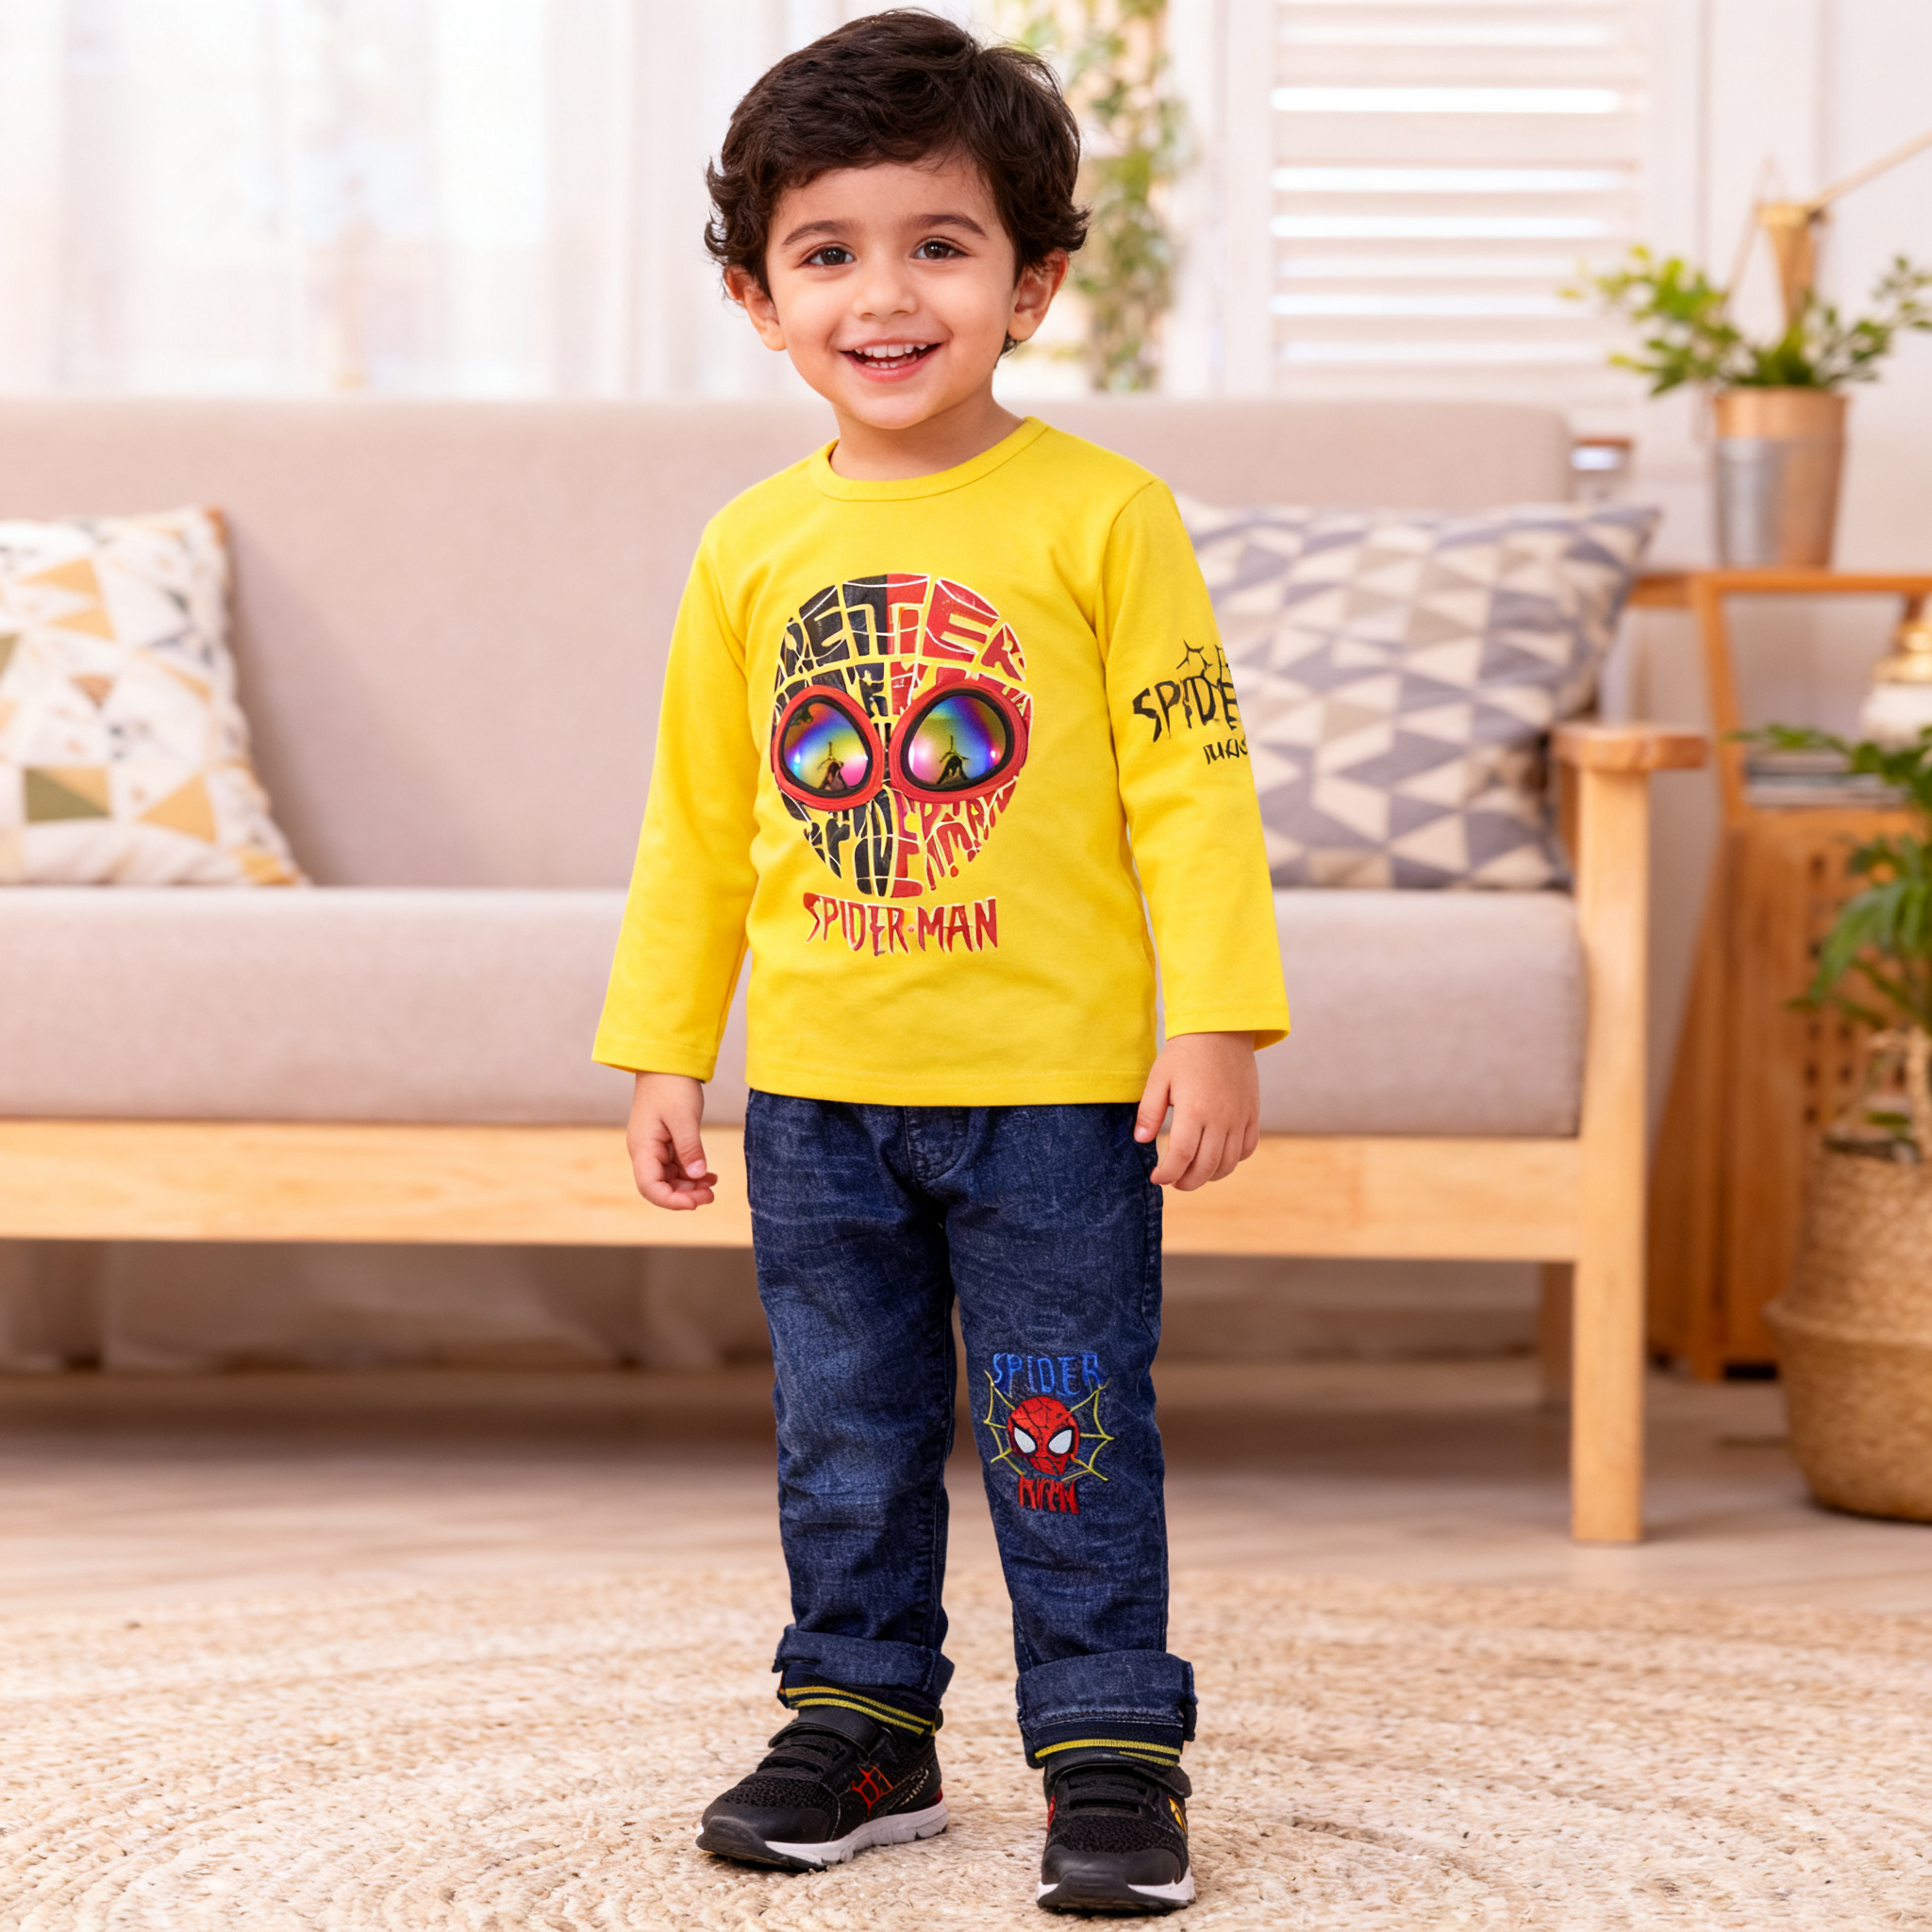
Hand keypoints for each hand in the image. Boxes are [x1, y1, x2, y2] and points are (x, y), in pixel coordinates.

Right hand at [627, 1072, 717, 1210]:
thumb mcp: (684, 1118)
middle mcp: (644, 1150)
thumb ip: (691, 1149)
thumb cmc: (672, 1084)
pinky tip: (708, 1175)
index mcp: (643, 1147)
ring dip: (689, 1185)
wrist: (665, 1059)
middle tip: (710, 1196)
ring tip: (712, 1185)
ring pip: (668, 1178)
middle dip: (684, 1195)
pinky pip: (674, 1165)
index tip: (697, 1202)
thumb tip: (699, 1177)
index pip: (650, 1188)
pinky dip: (690, 1172)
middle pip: (659, 1186)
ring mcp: (653, 1146)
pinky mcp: (663, 1140)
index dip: (672, 1201)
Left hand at [1135, 1032, 1260, 1190]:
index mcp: (1194, 1111)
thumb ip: (1149, 1111)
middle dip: (1187, 1182)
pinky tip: (1218, 1157)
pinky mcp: (1252, 1113)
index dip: (1168, 1174)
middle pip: (1206, 1167)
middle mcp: (1220, 1119)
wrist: (1221, 1030)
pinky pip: (1248, 1148)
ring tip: (1193, 1174)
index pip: (1181, 1157)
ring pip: (1229, 1163)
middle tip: (1173, 1182)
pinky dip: (1234, 1160)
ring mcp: (1240, 1118)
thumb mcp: (1159, 1078)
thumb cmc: (1185, 1053)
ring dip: (1210, 1176)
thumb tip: (1141, 1140)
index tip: (1157, 1178)